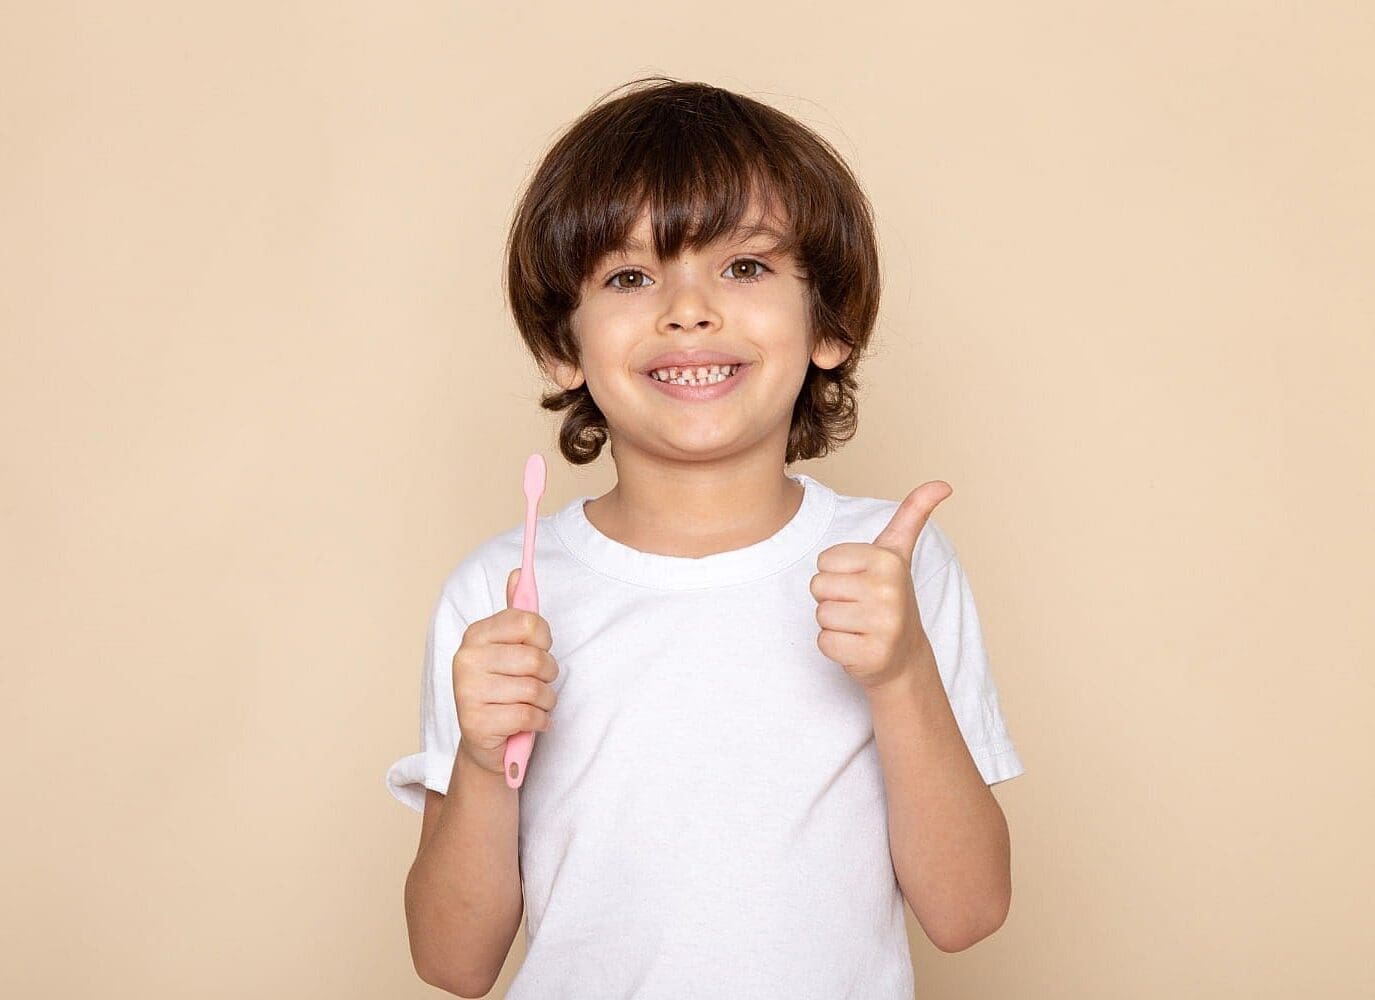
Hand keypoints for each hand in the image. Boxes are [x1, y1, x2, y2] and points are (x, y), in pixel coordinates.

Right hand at [452, 567, 560, 776]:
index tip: (539, 648)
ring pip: (535, 690)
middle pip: (535, 659)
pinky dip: (539, 722)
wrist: (486, 741)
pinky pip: (529, 716)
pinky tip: (528, 723)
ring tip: (533, 704)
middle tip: (537, 682)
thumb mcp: (508, 648)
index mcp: (475, 634)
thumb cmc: (503, 689)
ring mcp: (468, 692)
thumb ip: (515, 613)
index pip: (528, 622)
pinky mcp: (477, 723)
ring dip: (545, 702)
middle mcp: (466, 660)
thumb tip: (517, 573)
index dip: (544, 639)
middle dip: (548, 675)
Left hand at [809, 481, 952, 691]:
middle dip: (833, 598)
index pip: (824, 561)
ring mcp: (882, 625)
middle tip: (859, 606)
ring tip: (859, 625)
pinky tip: (858, 646)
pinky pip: (824, 643)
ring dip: (834, 624)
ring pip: (821, 615)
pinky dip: (835, 647)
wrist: (904, 656)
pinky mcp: (871, 655)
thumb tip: (943, 483)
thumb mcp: (898, 553)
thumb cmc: (890, 598)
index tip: (861, 582)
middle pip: (818, 586)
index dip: (836, 573)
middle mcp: (888, 590)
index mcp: (888, 560)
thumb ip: (912, 514)